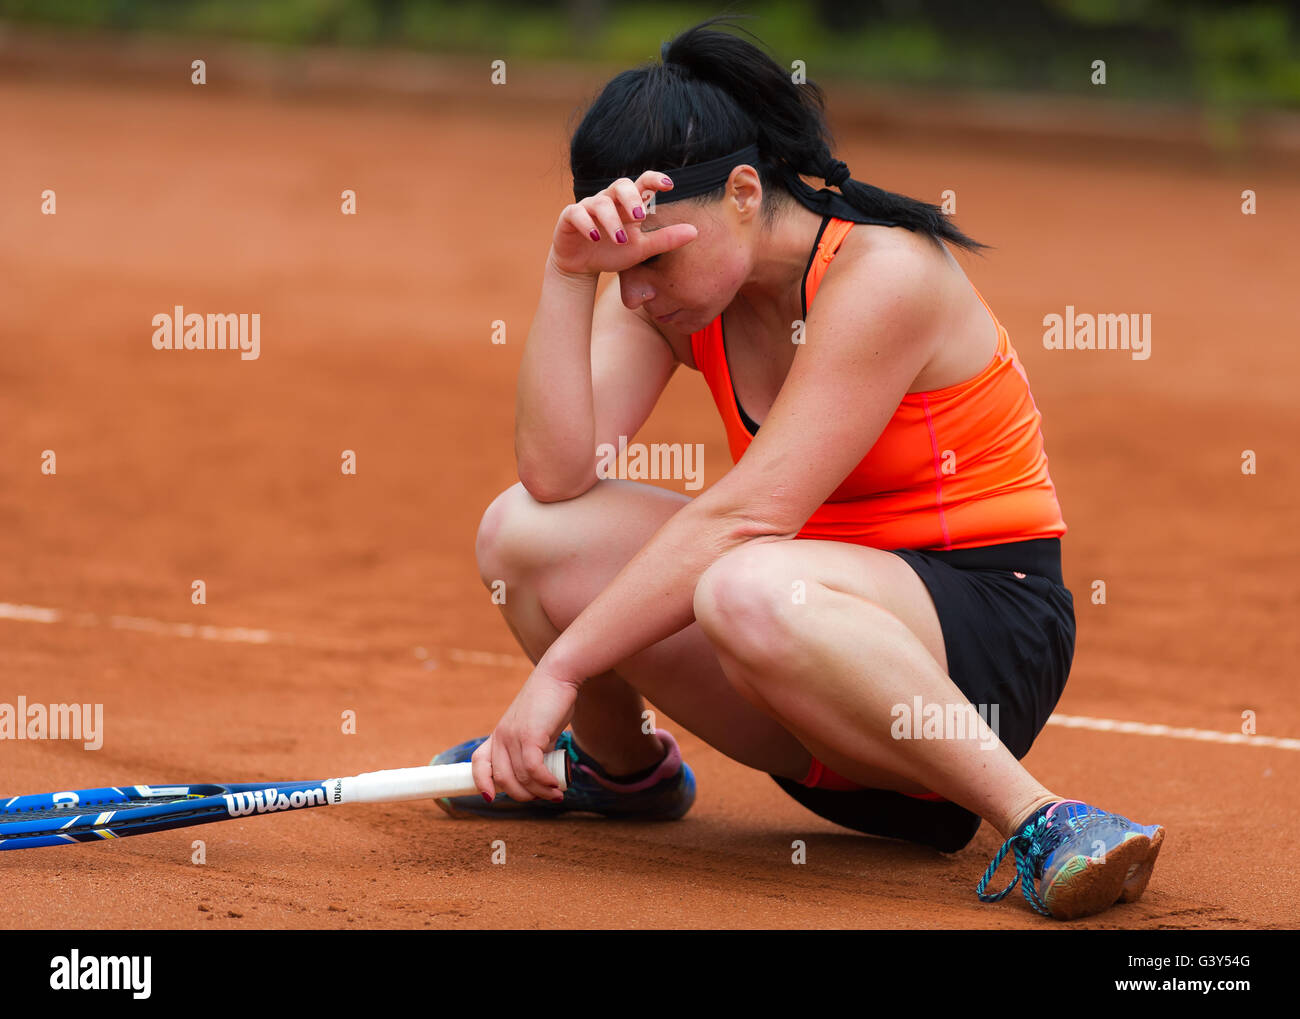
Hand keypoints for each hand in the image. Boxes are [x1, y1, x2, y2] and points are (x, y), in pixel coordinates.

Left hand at [471, 665, 579, 803]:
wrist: (559, 675)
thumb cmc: (551, 701)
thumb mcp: (536, 728)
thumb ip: (533, 749)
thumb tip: (541, 772)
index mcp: (499, 734)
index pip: (479, 762)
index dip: (481, 782)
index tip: (491, 798)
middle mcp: (502, 736)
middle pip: (502, 779)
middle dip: (522, 795)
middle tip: (543, 797)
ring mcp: (514, 736)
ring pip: (521, 777)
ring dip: (540, 792)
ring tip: (556, 794)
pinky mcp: (530, 735)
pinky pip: (533, 768)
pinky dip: (544, 781)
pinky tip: (556, 784)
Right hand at [549, 170, 698, 277]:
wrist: (582, 267)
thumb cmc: (613, 252)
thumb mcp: (642, 249)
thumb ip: (666, 239)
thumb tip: (695, 231)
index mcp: (628, 204)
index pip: (642, 183)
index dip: (655, 179)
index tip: (670, 185)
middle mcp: (609, 200)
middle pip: (620, 184)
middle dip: (630, 197)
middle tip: (640, 215)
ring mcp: (588, 207)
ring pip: (600, 202)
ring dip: (611, 220)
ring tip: (620, 240)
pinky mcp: (569, 217)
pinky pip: (576, 213)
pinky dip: (586, 224)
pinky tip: (593, 237)